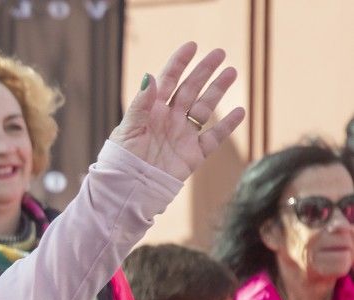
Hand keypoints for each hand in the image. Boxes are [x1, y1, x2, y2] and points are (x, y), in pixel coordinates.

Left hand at [110, 42, 245, 181]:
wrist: (128, 191)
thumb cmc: (121, 161)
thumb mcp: (127, 130)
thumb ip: (141, 104)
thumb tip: (151, 76)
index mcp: (151, 111)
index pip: (168, 81)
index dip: (179, 63)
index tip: (192, 46)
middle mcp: (169, 120)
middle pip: (190, 90)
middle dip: (204, 71)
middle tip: (220, 53)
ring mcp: (182, 136)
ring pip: (204, 108)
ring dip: (218, 91)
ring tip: (231, 73)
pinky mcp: (193, 155)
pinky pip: (213, 137)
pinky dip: (227, 125)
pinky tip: (239, 111)